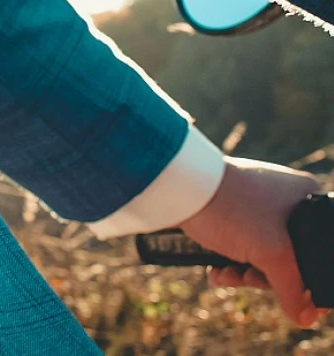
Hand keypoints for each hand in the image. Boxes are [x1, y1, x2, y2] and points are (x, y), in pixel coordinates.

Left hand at [177, 156, 326, 328]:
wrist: (178, 183)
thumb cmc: (232, 208)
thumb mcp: (270, 253)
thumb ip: (293, 288)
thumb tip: (305, 315)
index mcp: (307, 199)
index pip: (322, 251)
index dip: (309, 280)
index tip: (295, 298)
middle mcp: (285, 197)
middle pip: (291, 256)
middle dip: (266, 277)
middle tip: (249, 278)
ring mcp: (257, 201)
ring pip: (262, 252)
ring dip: (244, 273)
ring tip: (226, 274)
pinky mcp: (231, 207)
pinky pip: (240, 242)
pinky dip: (229, 261)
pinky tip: (215, 271)